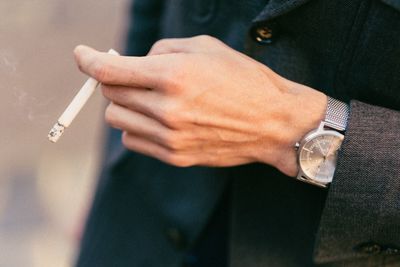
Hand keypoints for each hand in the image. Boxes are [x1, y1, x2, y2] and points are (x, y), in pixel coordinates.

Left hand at [74, 35, 325, 176]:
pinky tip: (156, 119)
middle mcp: (168, 109)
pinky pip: (133, 141)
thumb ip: (162, 50)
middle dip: (115, 80)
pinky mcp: (175, 157)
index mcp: (174, 76)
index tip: (82, 55)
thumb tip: (135, 61)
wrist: (274, 123)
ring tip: (149, 99)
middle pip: (111, 94)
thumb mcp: (205, 48)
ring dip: (125, 105)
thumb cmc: (244, 79)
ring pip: (118, 119)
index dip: (88, 60)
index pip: (110, 70)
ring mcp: (170, 137)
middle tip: (132, 75)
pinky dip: (136, 126)